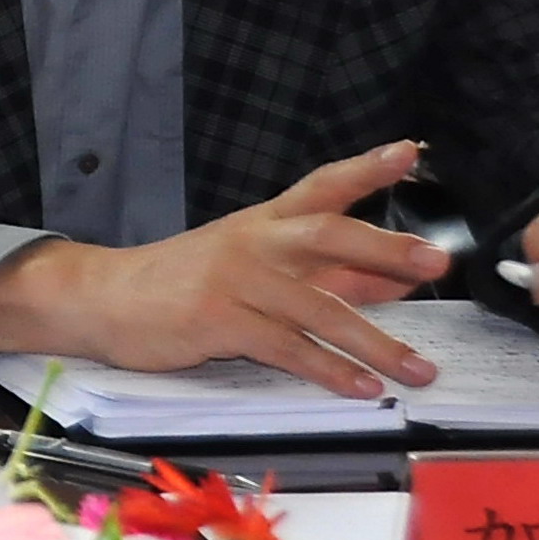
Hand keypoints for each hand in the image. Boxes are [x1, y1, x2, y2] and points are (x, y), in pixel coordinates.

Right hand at [0, 141, 448, 398]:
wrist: (103, 299)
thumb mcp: (252, 267)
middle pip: (328, 235)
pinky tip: (359, 387)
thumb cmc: (182, 282)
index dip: (365, 168)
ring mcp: (235, 280)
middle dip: (384, 247)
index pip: (321, 187)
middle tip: (435, 260)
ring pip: (317, 307)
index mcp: (263, 223)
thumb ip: (323, 274)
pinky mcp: (218, 320)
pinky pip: (285, 347)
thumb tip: (394, 280)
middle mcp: (253, 242)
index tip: (408, 152)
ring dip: (374, 343)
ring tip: (416, 370)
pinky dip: (327, 370)